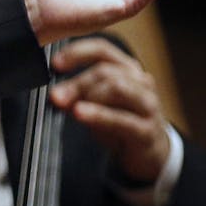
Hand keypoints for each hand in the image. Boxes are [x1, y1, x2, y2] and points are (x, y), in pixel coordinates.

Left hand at [49, 36, 170, 182]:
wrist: (149, 155)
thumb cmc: (121, 123)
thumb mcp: (96, 105)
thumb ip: (77, 96)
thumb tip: (56, 93)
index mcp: (127, 70)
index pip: (102, 49)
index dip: (77, 52)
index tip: (55, 63)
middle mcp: (141, 82)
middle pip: (105, 71)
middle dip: (77, 82)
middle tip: (56, 96)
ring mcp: (148, 105)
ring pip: (116, 87)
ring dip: (88, 95)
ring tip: (71, 107)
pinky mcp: (148, 130)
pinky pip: (121, 118)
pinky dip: (97, 114)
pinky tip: (80, 113)